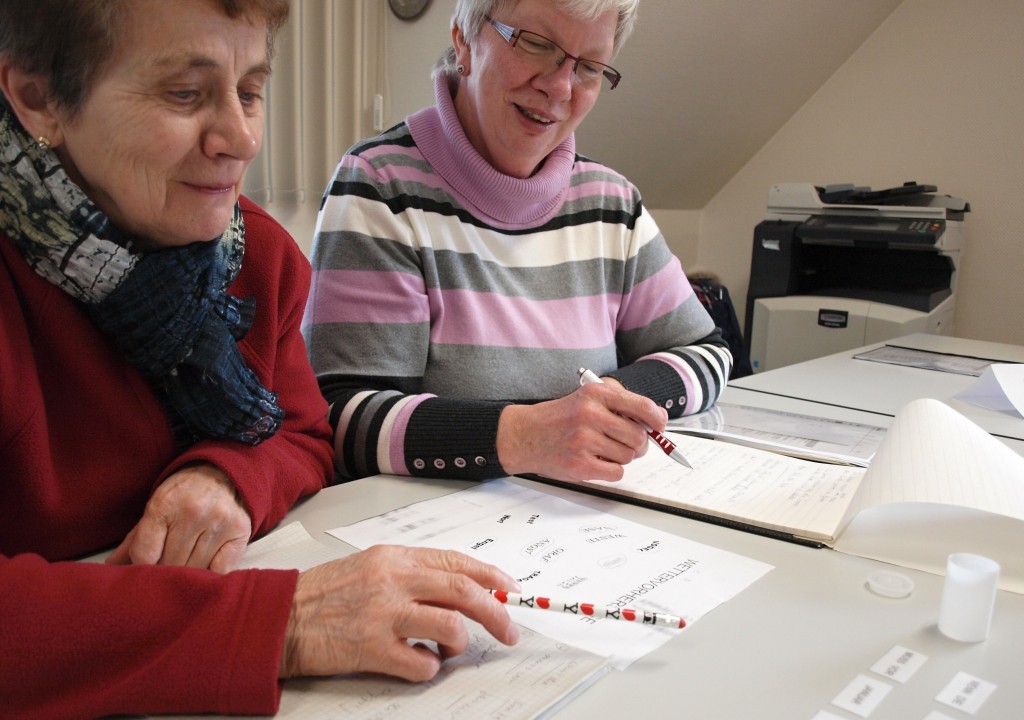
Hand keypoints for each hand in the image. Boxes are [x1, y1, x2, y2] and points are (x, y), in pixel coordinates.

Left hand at [105, 463, 251, 572]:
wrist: (222, 472)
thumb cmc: (183, 494)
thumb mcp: (155, 507)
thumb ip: (135, 539)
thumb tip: (111, 568)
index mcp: (164, 504)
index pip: (145, 555)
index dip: (142, 566)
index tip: (147, 564)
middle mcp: (193, 512)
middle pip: (170, 564)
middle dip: (165, 569)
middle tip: (167, 565)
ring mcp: (219, 522)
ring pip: (195, 569)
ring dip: (188, 572)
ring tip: (186, 563)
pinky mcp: (240, 531)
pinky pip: (221, 569)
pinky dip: (211, 573)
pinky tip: (206, 565)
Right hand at [280, 546, 520, 680]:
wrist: (281, 617)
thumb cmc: (325, 594)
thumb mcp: (371, 567)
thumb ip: (412, 574)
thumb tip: (460, 589)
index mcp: (395, 558)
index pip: (456, 562)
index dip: (491, 576)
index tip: (510, 589)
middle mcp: (393, 581)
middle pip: (463, 591)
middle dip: (495, 613)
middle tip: (509, 631)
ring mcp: (383, 614)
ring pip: (450, 626)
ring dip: (458, 644)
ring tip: (445, 650)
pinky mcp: (371, 649)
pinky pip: (422, 664)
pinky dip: (429, 669)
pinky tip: (416, 663)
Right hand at [496, 380, 667, 482]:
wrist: (525, 435)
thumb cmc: (559, 418)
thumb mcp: (586, 399)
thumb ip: (619, 405)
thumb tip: (655, 419)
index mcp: (595, 394)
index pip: (641, 406)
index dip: (657, 419)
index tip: (660, 425)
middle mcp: (590, 415)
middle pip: (638, 436)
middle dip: (639, 443)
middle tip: (628, 442)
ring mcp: (584, 441)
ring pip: (628, 456)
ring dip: (623, 456)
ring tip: (603, 449)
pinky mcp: (580, 464)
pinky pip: (616, 472)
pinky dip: (612, 469)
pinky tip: (597, 460)